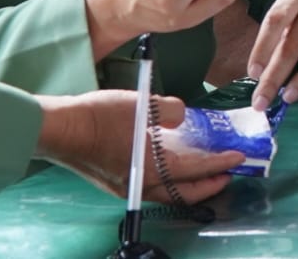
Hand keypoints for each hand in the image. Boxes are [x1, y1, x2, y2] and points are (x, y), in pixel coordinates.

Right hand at [34, 91, 240, 205]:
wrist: (59, 128)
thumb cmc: (98, 117)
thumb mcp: (142, 105)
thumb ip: (170, 111)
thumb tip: (181, 116)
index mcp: (151, 170)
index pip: (195, 169)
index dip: (219, 163)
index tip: (238, 157)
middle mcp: (140, 185)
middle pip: (183, 193)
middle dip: (208, 184)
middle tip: (227, 172)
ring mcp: (126, 185)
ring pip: (167, 192)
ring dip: (189, 183)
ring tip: (205, 169)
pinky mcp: (115, 179)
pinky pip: (152, 184)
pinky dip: (170, 177)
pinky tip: (173, 161)